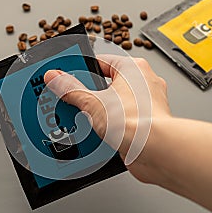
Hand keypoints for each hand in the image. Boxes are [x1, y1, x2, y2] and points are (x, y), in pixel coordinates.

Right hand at [44, 54, 171, 182]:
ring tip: (83, 118)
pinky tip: (97, 132)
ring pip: (112, 103)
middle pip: (104, 83)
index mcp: (132, 68)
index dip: (80, 69)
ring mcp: (145, 104)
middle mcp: (142, 83)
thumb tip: (56, 78)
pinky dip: (107, 126)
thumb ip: (71, 89)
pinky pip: (119, 120)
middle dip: (87, 94)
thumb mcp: (93, 103)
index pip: (99, 61)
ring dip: (97, 112)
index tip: (65, 75)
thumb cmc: (138, 121)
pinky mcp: (143, 123)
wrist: (156, 151)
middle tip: (72, 99)